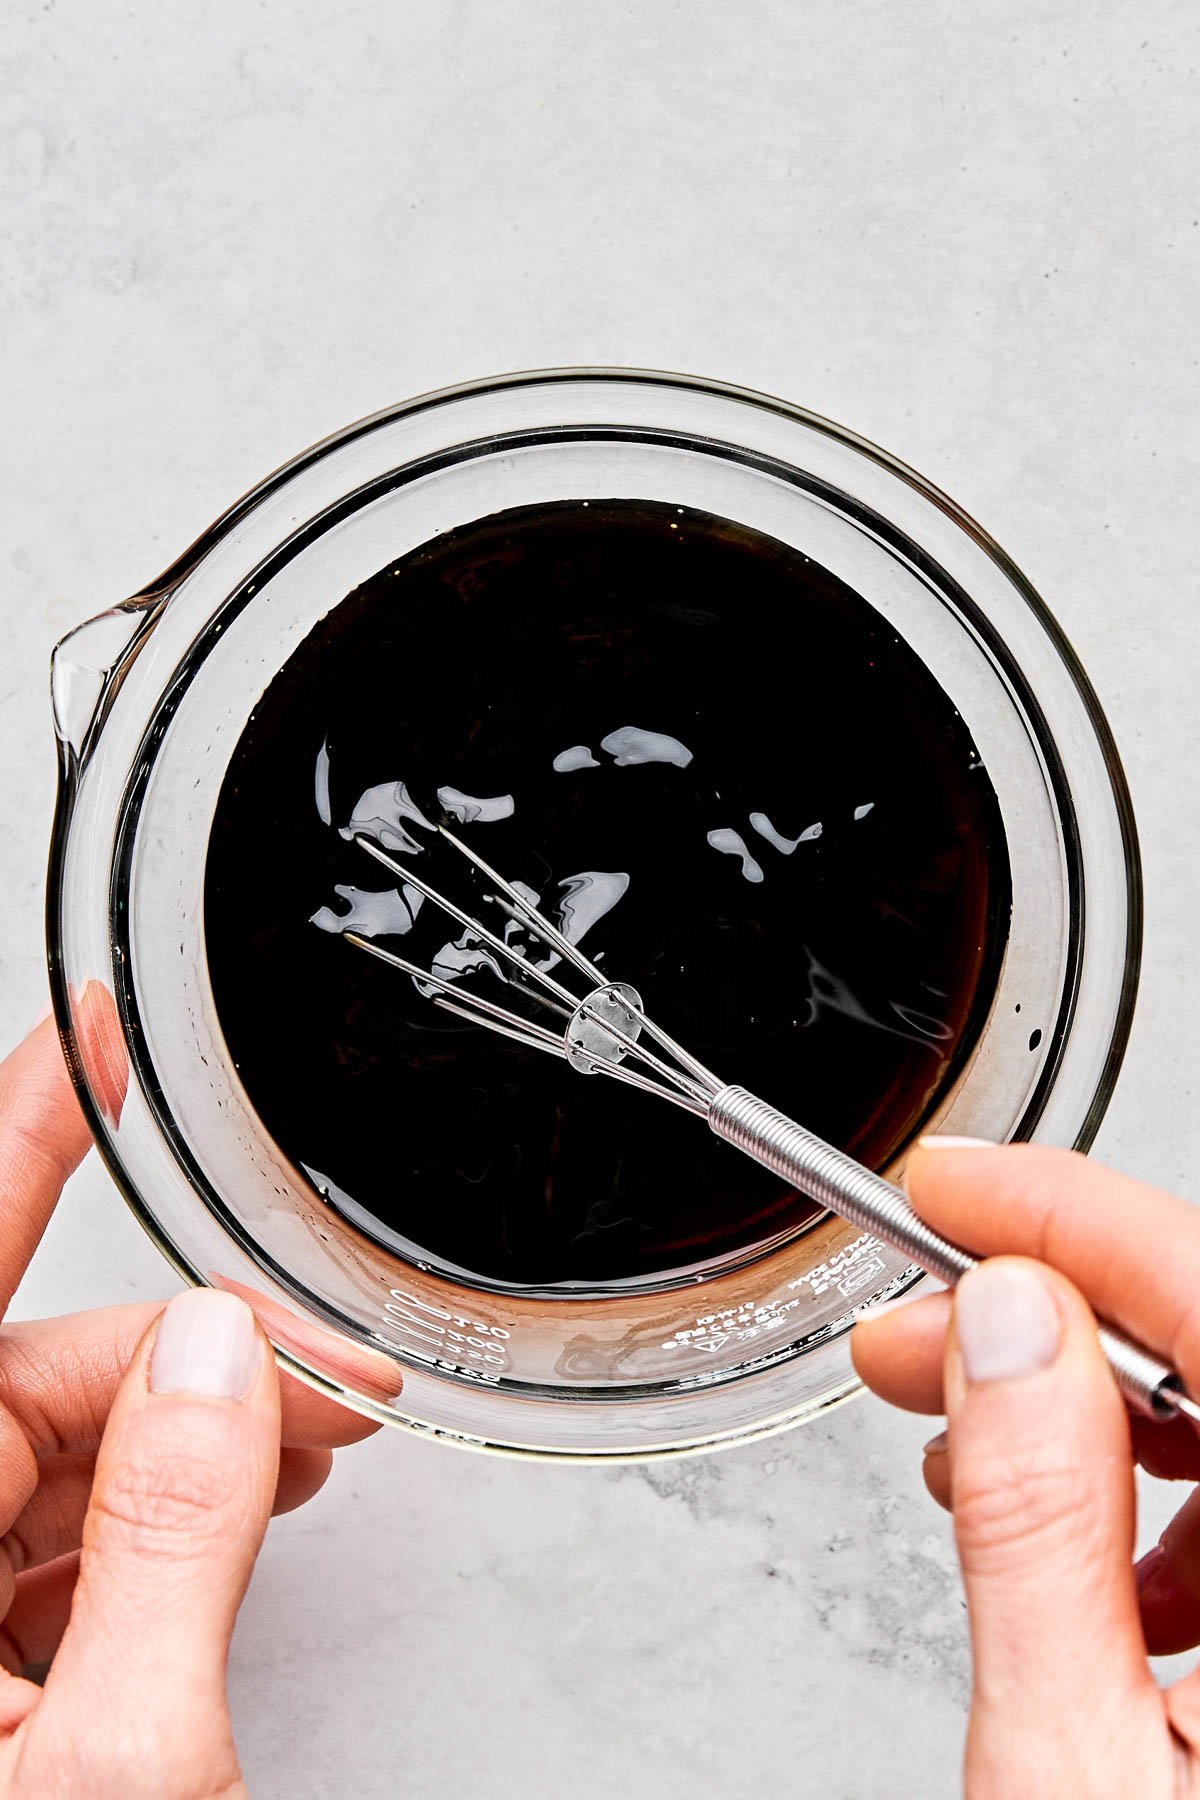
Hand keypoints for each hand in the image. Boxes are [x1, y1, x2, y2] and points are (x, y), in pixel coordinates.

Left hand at [0, 1012, 383, 1795]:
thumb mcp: (121, 1762)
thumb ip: (166, 1530)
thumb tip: (210, 1348)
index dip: (21, 1134)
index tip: (86, 1035)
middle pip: (38, 1381)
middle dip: (192, 1365)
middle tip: (330, 1393)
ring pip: (58, 1457)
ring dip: (194, 1442)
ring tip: (311, 1452)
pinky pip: (58, 1535)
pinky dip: (160, 1515)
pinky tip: (243, 1511)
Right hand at [852, 1140, 1199, 1796]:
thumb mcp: (1071, 1761)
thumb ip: (1037, 1517)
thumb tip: (999, 1324)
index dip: (1077, 1214)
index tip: (954, 1188)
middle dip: (1052, 1312)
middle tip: (915, 1330)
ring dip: (1090, 1411)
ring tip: (966, 1458)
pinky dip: (1145, 1499)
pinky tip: (1073, 1557)